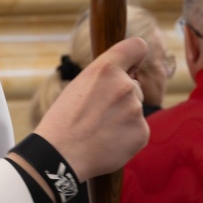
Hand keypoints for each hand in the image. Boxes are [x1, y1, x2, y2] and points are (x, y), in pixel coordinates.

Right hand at [35, 37, 150, 180]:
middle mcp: (125, 86)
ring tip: (97, 130)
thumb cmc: (63, 121)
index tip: (131, 65)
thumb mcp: (77, 87)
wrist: (59, 155)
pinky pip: (138, 129)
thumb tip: (128, 77)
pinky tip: (106, 141)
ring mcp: (136, 110)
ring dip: (122, 117)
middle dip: (120, 96)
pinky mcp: (142, 132)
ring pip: (134, 108)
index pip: (137, 46)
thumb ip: (104, 78)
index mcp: (105, 69)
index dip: (135, 55)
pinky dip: (126, 136)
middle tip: (95, 113)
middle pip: (133, 85)